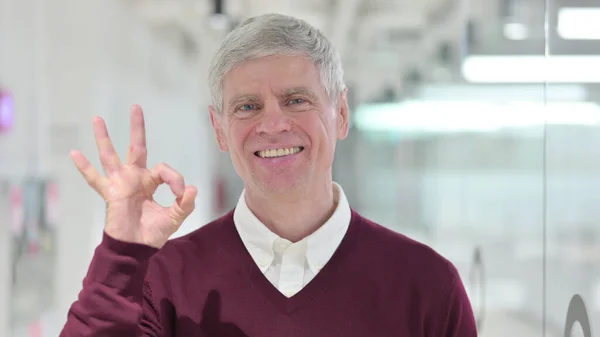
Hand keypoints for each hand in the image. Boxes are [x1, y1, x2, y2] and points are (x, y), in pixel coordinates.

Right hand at [70, 105, 196, 248]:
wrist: (136, 249)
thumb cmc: (153, 233)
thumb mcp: (175, 217)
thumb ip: (186, 203)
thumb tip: (192, 188)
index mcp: (150, 182)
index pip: (164, 170)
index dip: (176, 179)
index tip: (182, 193)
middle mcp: (135, 178)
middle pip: (136, 147)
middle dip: (137, 128)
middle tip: (136, 107)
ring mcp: (120, 183)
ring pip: (111, 156)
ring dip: (104, 138)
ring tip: (98, 118)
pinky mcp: (111, 193)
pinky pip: (95, 179)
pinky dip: (85, 167)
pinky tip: (74, 153)